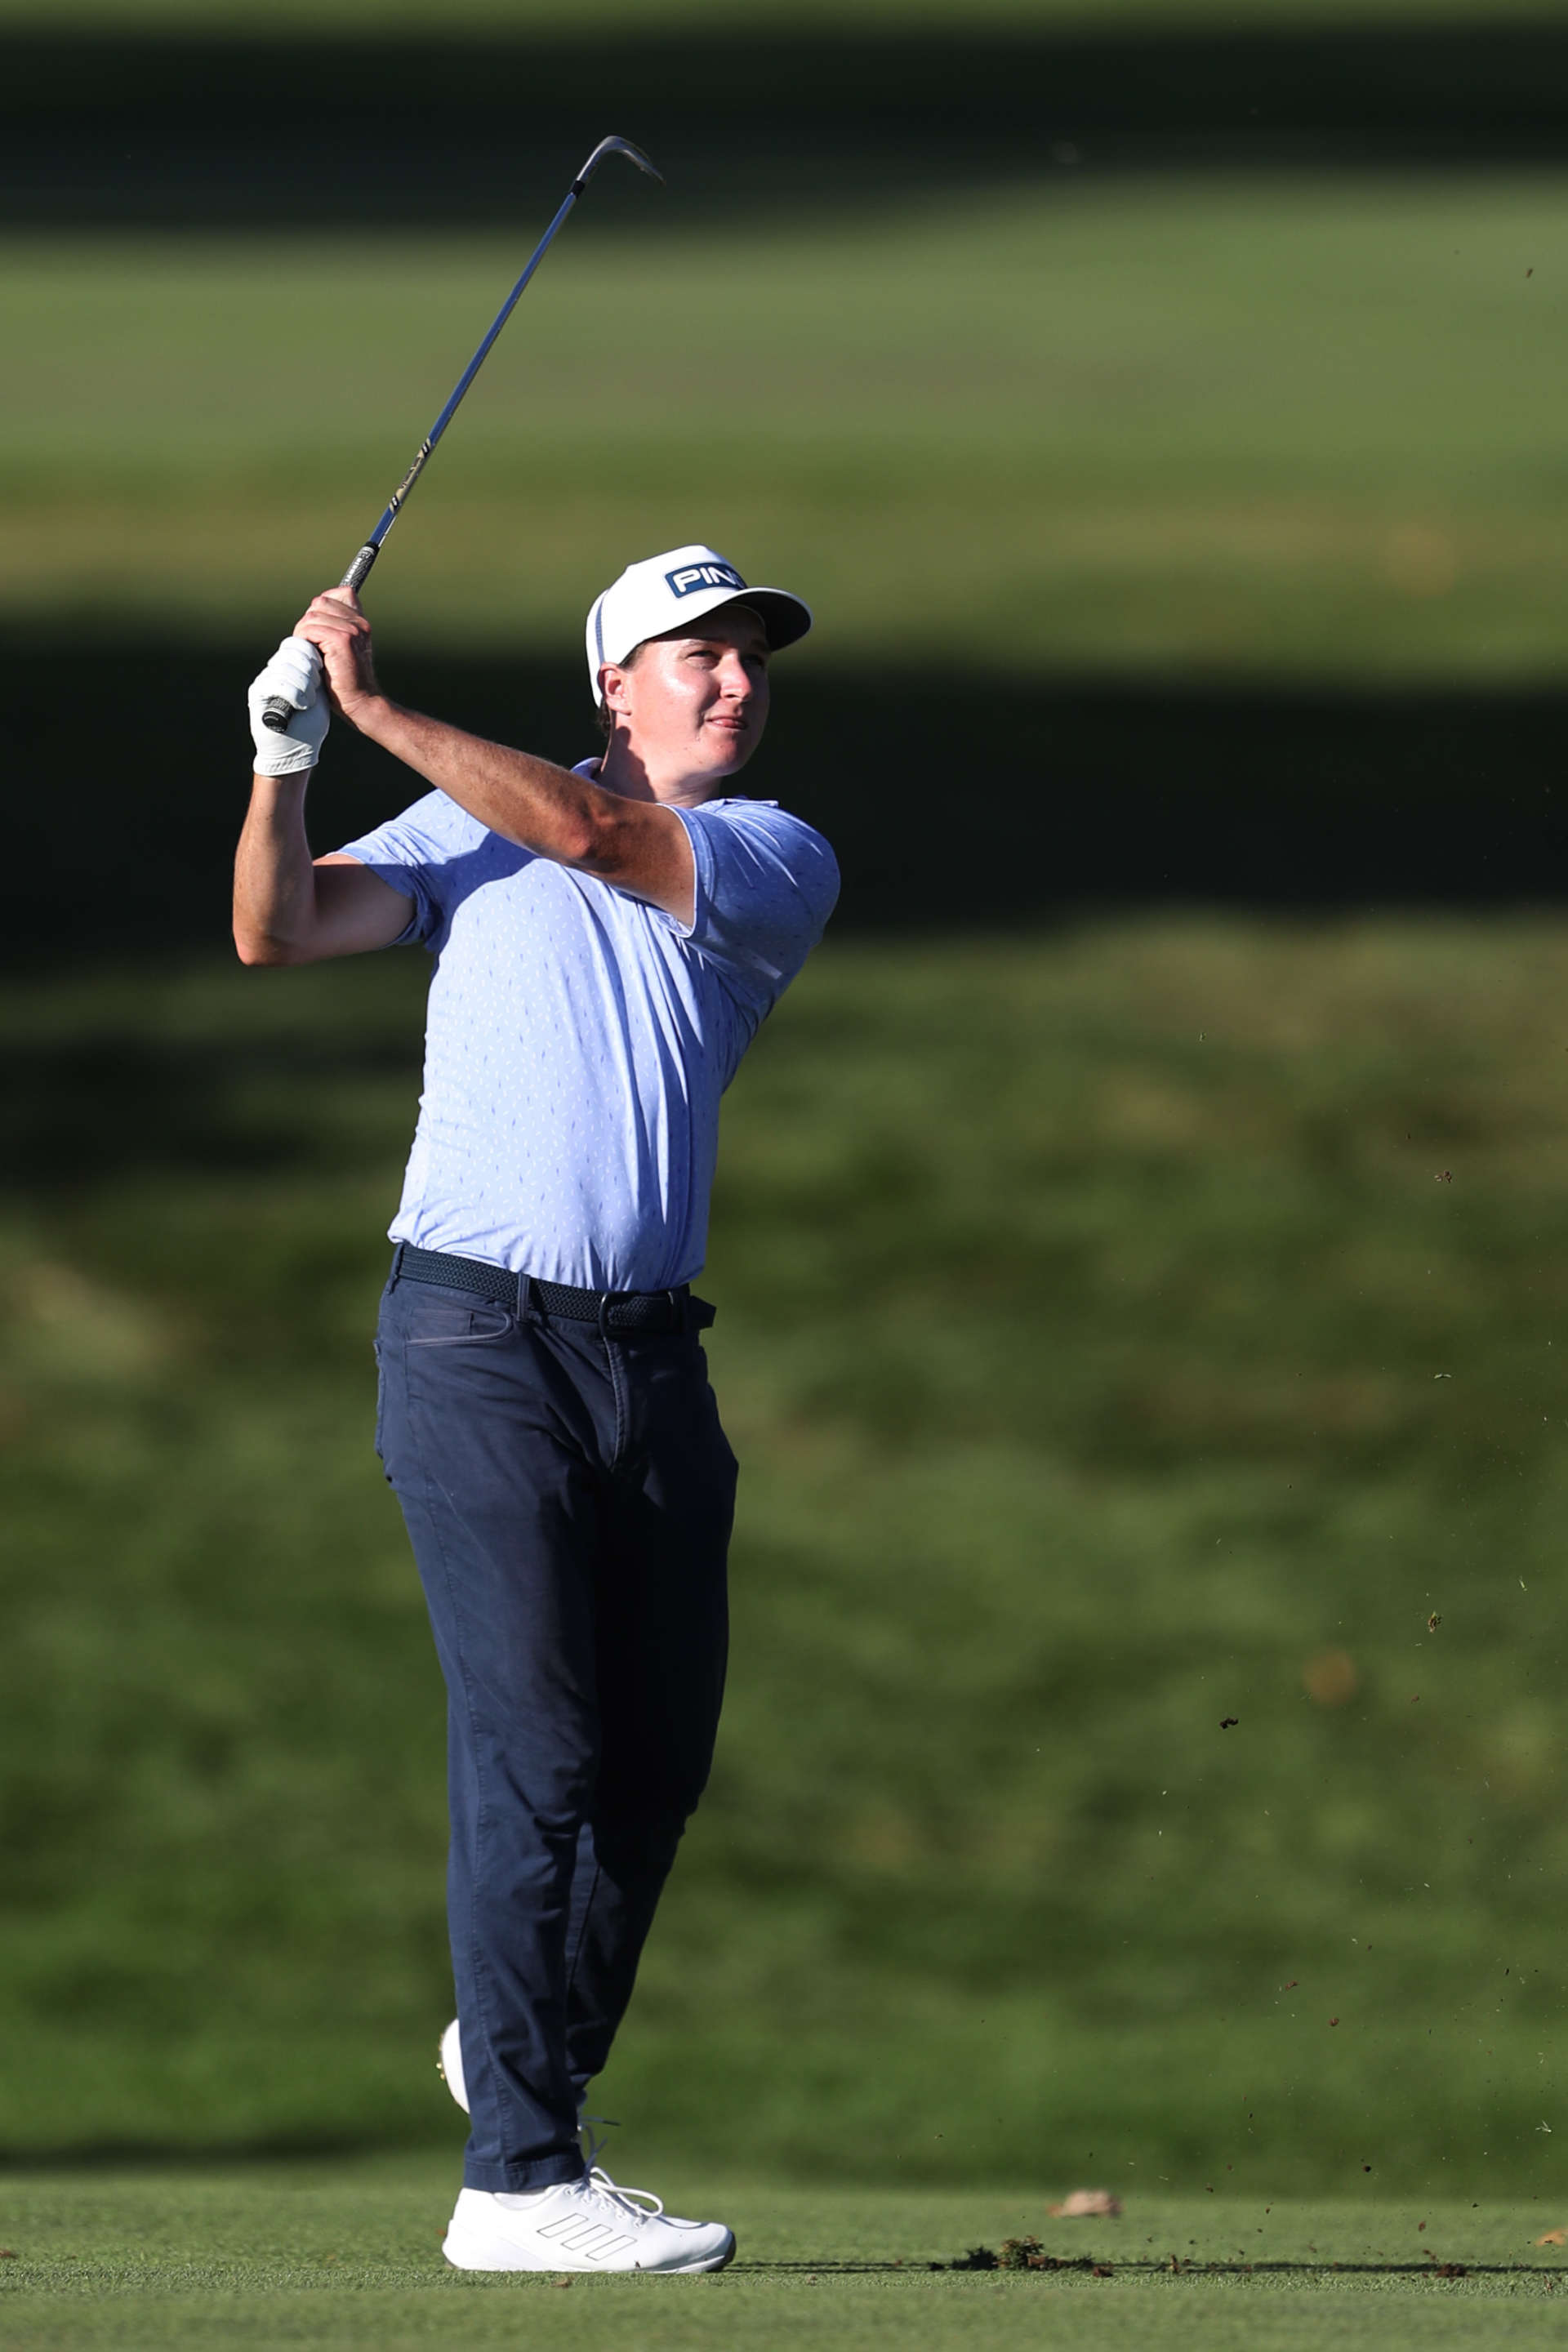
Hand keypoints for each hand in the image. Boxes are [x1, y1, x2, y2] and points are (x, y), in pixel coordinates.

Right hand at [247, 635, 329, 775]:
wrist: (295, 752)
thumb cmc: (310, 726)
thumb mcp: (318, 694)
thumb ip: (317, 673)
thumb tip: (324, 649)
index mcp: (289, 668)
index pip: (298, 644)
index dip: (314, 655)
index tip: (323, 674)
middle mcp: (273, 670)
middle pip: (291, 650)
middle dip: (310, 669)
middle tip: (316, 689)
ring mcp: (263, 680)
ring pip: (285, 665)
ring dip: (304, 683)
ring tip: (309, 701)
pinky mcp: (256, 693)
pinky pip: (276, 681)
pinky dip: (294, 693)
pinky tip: (302, 705)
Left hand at [296, 586, 381, 723]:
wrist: (362, 702)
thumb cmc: (345, 681)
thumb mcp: (339, 649)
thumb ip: (331, 629)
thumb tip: (308, 618)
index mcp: (361, 622)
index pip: (338, 593)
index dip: (321, 609)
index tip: (320, 632)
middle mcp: (359, 622)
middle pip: (319, 603)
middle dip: (309, 622)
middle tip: (313, 647)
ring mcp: (352, 630)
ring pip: (312, 616)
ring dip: (304, 634)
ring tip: (312, 654)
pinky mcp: (342, 640)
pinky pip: (310, 630)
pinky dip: (304, 642)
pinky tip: (313, 658)